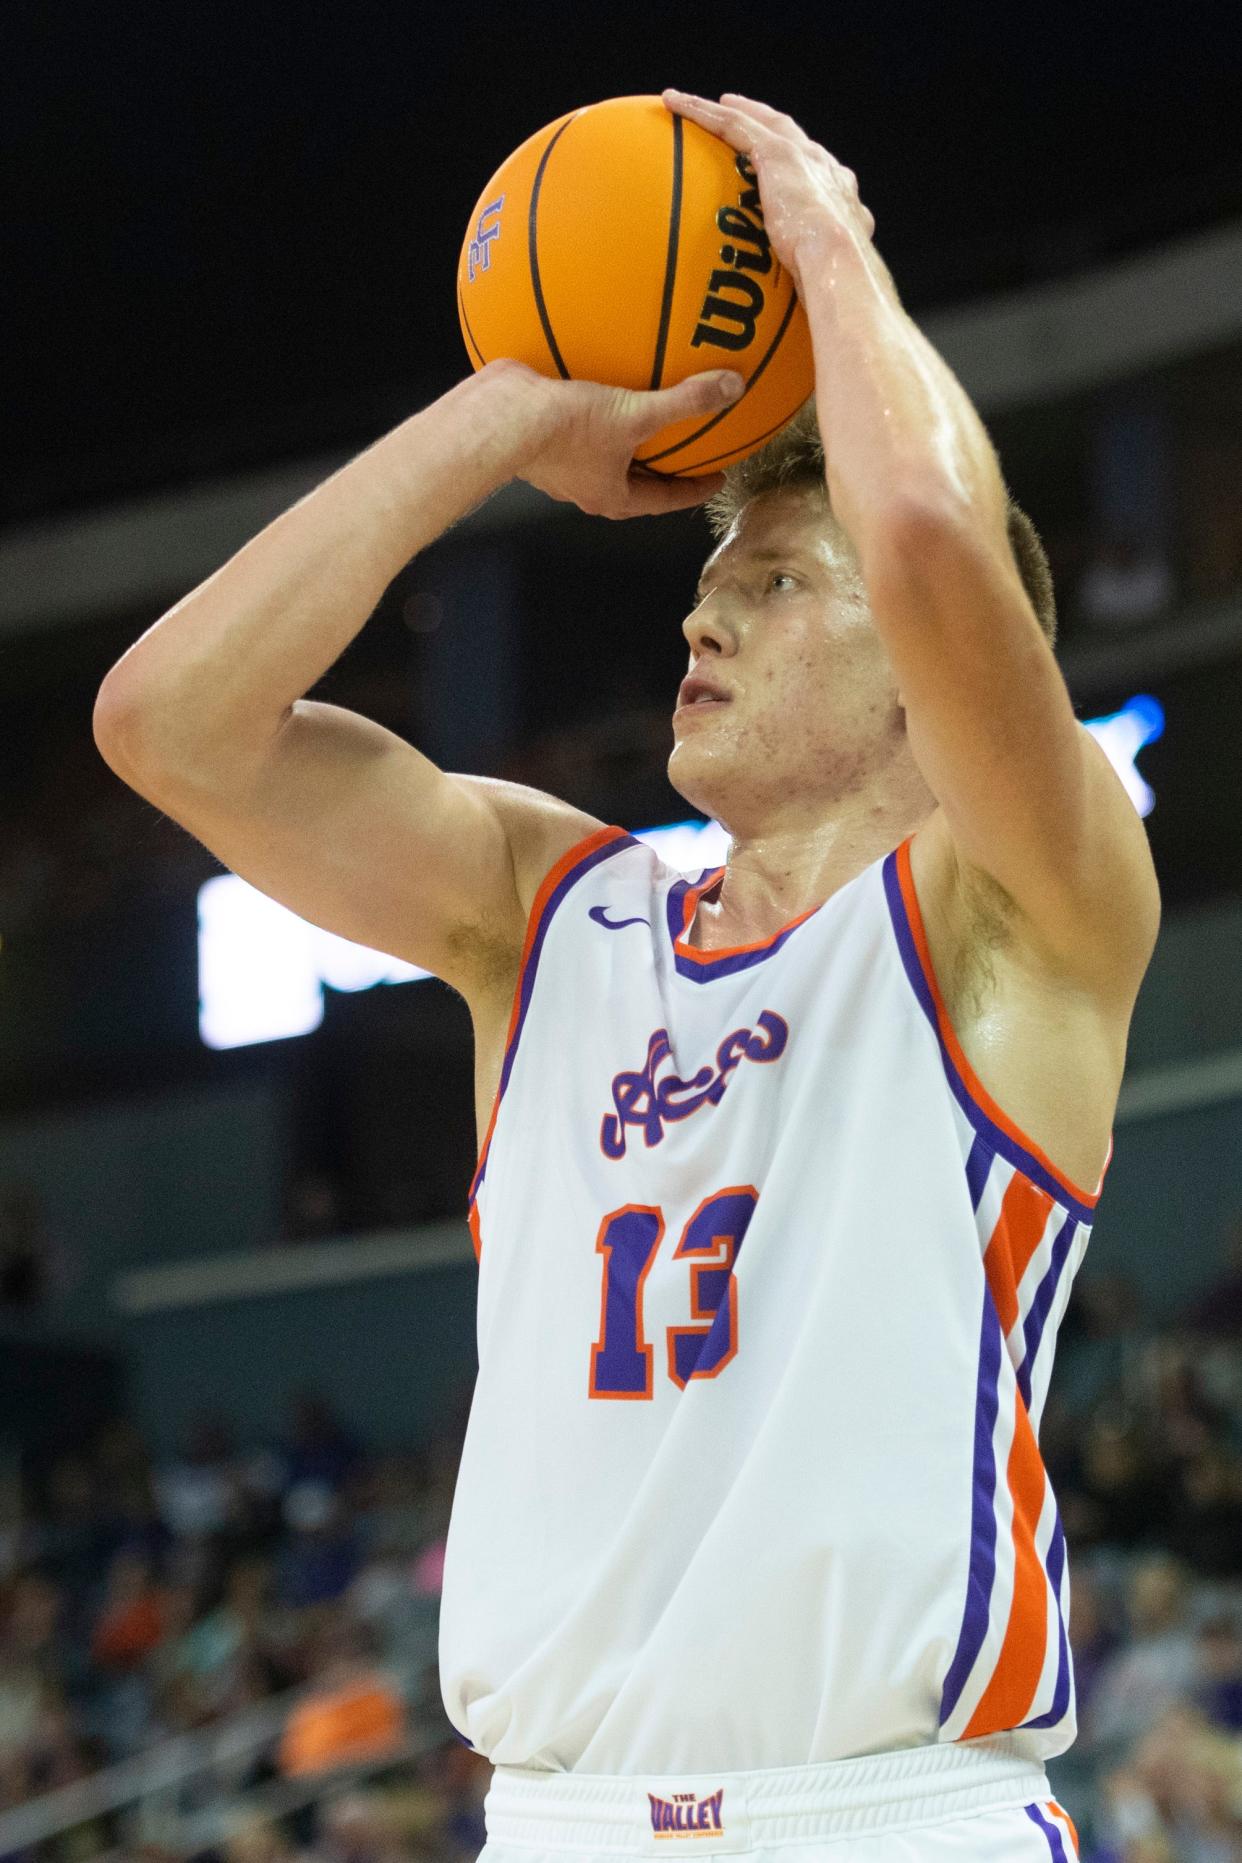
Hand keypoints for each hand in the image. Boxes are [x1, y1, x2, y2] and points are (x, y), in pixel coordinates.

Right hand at [495, 359, 745, 518]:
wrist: (500, 419)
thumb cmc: (566, 430)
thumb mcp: (635, 414)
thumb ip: (684, 402)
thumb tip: (732, 387)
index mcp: (610, 496)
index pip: (663, 500)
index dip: (693, 489)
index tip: (714, 477)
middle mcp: (584, 487)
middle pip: (633, 482)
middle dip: (659, 467)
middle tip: (687, 450)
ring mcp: (559, 464)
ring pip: (602, 454)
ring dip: (624, 438)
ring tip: (644, 412)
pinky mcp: (540, 436)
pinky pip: (575, 424)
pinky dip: (593, 407)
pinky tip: (600, 377)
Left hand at [662, 89, 877, 297]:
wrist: (839, 262)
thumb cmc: (836, 286)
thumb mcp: (826, 283)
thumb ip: (811, 287)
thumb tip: (801, 322)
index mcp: (840, 196)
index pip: (816, 172)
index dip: (798, 163)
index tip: (783, 163)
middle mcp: (824, 168)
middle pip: (788, 135)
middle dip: (766, 123)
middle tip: (744, 114)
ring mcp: (800, 156)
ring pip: (755, 123)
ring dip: (727, 110)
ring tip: (700, 104)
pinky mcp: (775, 154)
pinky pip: (731, 125)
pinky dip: (702, 112)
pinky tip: (674, 105)